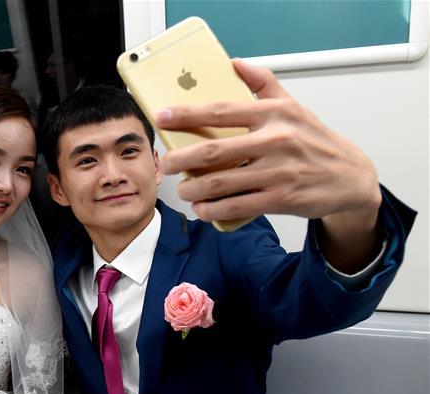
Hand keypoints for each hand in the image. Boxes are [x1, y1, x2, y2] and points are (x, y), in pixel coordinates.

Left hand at [157, 60, 380, 226]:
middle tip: (166, 164)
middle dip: (181, 159)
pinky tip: (202, 208)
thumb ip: (264, 84)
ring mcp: (278, 172)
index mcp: (275, 114)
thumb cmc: (315, 141)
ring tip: (183, 190)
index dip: (187, 114)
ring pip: (221, 182)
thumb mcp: (294, 107)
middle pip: (214, 151)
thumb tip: (234, 64)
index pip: (221, 111)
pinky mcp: (281, 199)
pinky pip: (236, 206)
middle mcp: (276, 140)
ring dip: (194, 189)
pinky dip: (213, 210)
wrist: (351, 177)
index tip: (162, 117)